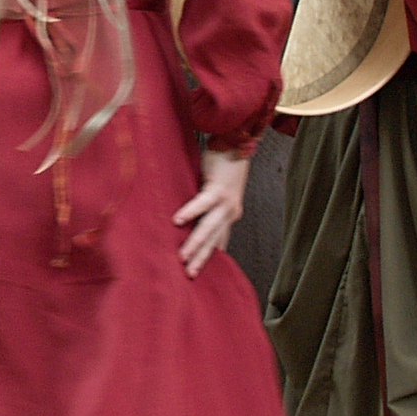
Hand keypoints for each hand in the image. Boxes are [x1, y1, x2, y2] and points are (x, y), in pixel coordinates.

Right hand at [172, 148, 248, 274]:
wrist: (238, 141)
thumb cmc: (225, 162)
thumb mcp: (217, 189)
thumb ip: (206, 203)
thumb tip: (186, 215)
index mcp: (230, 213)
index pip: (220, 239)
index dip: (211, 255)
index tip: (202, 271)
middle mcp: (230, 211)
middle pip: (214, 239)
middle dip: (202, 258)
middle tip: (191, 275)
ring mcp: (226, 201)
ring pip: (209, 227)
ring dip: (196, 243)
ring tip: (183, 257)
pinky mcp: (218, 188)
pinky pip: (202, 203)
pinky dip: (190, 212)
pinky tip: (178, 221)